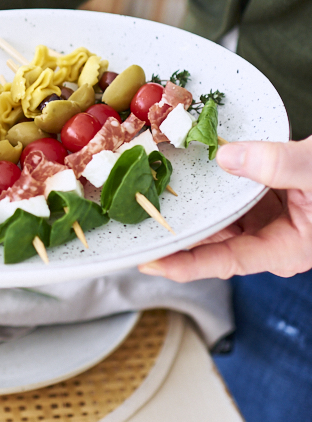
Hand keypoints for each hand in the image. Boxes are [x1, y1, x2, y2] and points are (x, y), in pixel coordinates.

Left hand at [139, 137, 311, 280]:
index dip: (184, 264)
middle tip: (137, 224)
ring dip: (192, 207)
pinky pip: (231, 195)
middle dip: (178, 233)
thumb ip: (276, 165)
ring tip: (152, 199)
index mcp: (285, 250)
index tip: (149, 262)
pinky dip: (212, 185)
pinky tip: (186, 174)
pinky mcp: (267, 197)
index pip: (223, 262)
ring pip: (220, 217)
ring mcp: (269, 219)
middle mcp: (272, 240)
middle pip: (213, 241)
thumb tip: (226, 157)